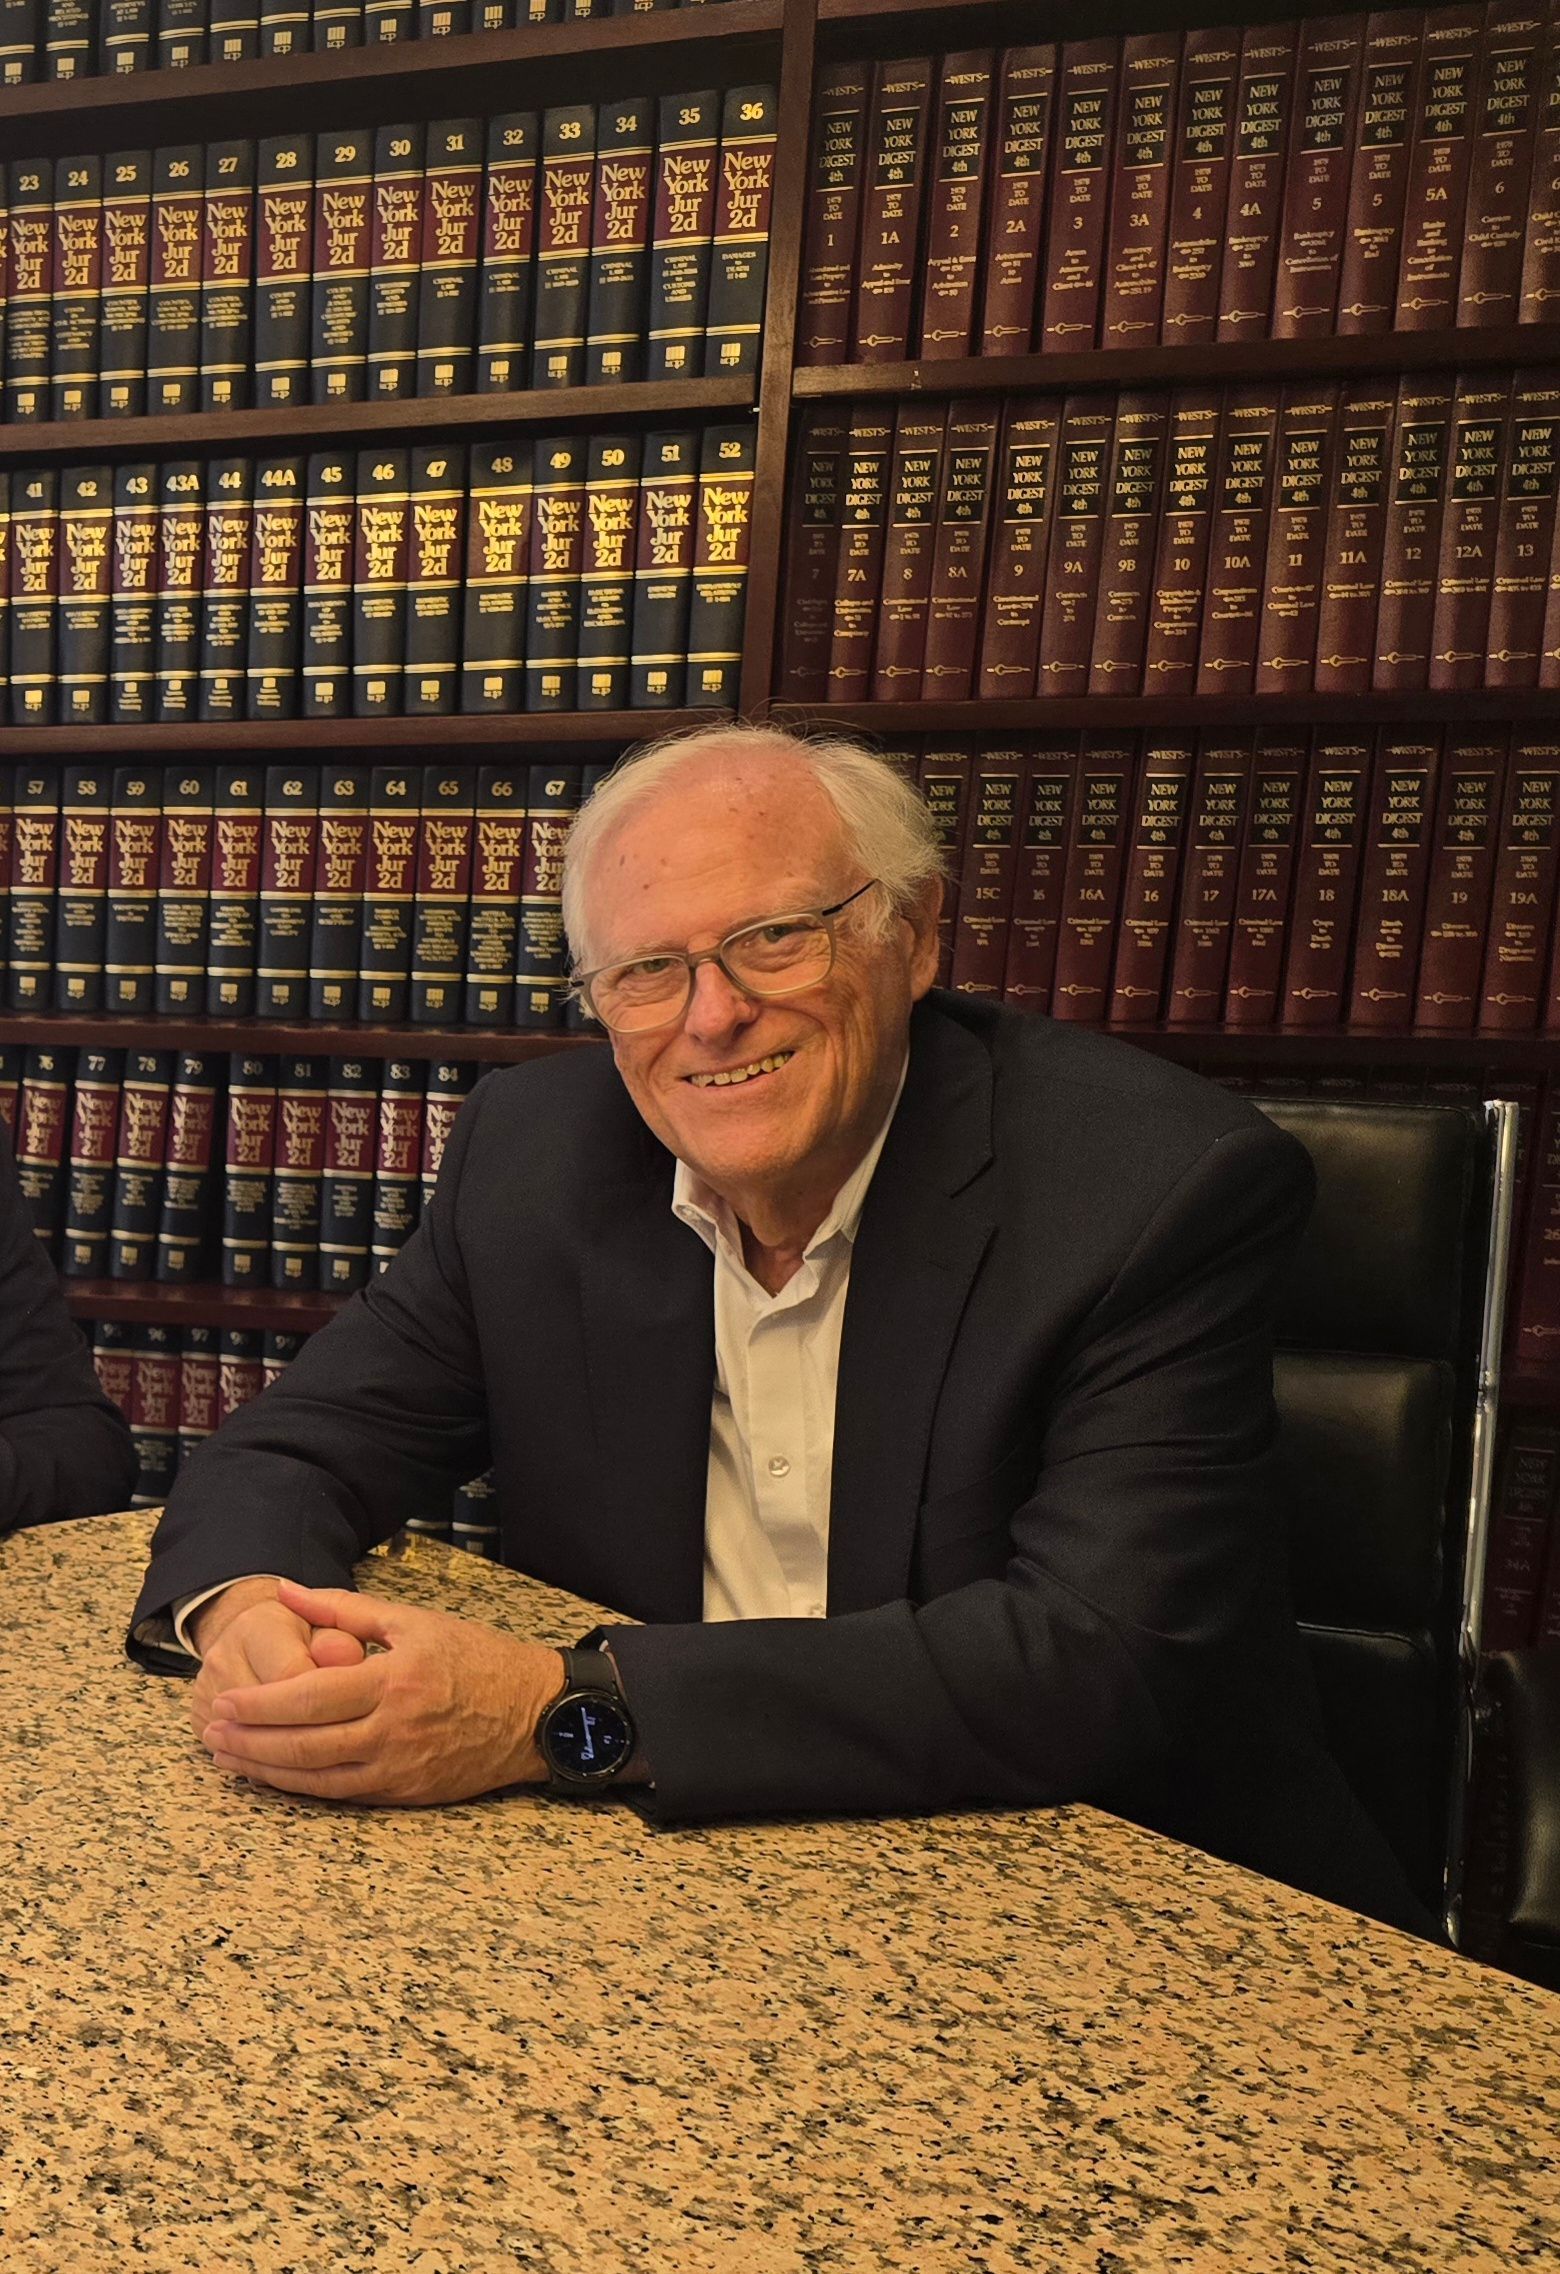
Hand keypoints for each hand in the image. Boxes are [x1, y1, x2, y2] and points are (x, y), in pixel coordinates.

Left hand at [198, 1579, 567, 1806]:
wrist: (536, 1713)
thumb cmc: (477, 1659)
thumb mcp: (414, 1621)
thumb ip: (344, 1609)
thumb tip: (287, 1593)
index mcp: (393, 1681)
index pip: (310, 1698)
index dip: (261, 1704)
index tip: (225, 1701)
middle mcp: (393, 1730)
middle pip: (303, 1744)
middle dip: (249, 1741)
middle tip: (212, 1733)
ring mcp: (399, 1768)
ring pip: (316, 1777)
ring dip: (264, 1769)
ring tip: (227, 1758)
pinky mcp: (406, 1793)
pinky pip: (341, 1794)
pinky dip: (301, 1787)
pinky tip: (275, 1775)